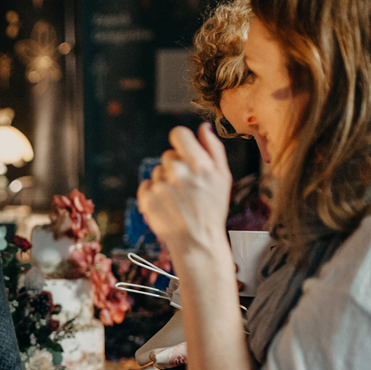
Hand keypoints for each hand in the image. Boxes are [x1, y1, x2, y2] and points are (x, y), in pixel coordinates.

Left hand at [137, 123, 232, 259]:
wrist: (198, 242)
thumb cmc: (213, 209)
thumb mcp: (224, 177)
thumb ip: (214, 148)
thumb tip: (203, 127)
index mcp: (199, 164)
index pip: (178, 134)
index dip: (181, 141)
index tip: (183, 151)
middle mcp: (178, 173)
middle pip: (168, 154)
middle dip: (176, 165)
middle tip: (187, 186)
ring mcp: (160, 186)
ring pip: (157, 170)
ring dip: (165, 180)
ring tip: (178, 198)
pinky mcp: (147, 199)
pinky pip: (146, 184)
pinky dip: (153, 192)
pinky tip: (167, 204)